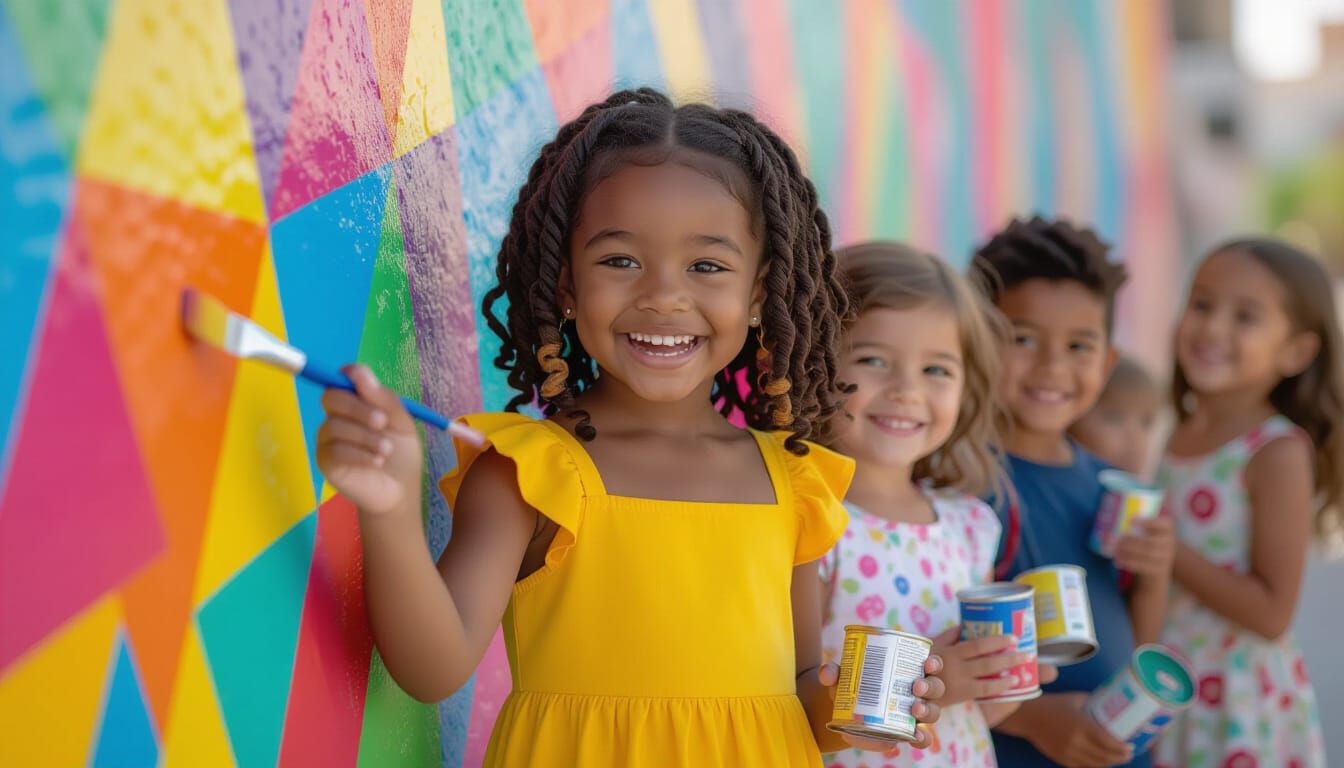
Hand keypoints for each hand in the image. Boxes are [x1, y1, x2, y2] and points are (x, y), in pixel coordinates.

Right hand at [316, 365, 422, 516]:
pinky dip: (359, 454)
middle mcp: (338, 416)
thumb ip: (384, 400)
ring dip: (366, 437)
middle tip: (382, 422)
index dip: (349, 376)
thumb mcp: (402, 424)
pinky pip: (334, 450)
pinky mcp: (325, 460)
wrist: (400, 490)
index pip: (342, 381)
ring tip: (387, 450)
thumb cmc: (401, 454)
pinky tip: (377, 461)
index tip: (359, 378)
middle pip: (331, 398)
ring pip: (335, 426)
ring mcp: (329, 438)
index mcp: (357, 402)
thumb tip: (359, 373)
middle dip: (357, 407)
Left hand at [818, 655, 945, 752]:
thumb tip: (828, 674)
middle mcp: (918, 692)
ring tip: (915, 709)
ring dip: (927, 710)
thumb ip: (832, 673)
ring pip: (933, 711)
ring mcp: (915, 713)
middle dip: (930, 686)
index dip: (934, 663)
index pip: (930, 665)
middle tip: (916, 686)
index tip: (927, 662)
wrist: (846, 710)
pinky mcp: (908, 732)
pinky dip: (922, 738)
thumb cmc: (852, 686)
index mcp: (909, 671)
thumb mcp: (842, 678)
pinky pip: (922, 737)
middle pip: (935, 688)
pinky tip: (914, 736)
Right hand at [930, 627, 1031, 705]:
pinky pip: (984, 690)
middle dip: (1010, 657)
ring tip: (1024, 666)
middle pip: (988, 661)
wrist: (911, 686)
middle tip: (1028, 653)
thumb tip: (965, 624)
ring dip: (1009, 671)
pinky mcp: (961, 695)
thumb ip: (949, 635)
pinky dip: (1000, 686)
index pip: (978, 644)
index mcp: (951, 652)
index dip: (997, 641)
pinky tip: (1012, 683)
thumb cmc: (922, 661)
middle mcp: (956, 667)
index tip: (1014, 637)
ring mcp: (959, 682)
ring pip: (989, 677)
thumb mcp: (933, 644)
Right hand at [1025, 692, 1132, 766]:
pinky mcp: (1061, 759)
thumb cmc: (1052, 704)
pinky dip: (1094, 766)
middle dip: (1120, 758)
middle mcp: (1077, 742)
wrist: (1028, 716)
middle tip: (1128, 754)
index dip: (1122, 748)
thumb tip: (1111, 705)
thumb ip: (1093, 702)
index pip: (1108, 742)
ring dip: (1109, 763)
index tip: (1131, 747)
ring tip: (1116, 759)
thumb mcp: (1075, 699)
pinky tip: (1100, 762)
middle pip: (1105, 756)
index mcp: (1082, 725)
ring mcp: (1069, 753)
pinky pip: (1083, 767)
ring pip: (1095, 765)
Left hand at [1114, 516, 1175, 579]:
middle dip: (1131, 540)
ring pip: (1145, 555)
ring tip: (1113, 549)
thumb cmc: (1150, 537)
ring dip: (1127, 552)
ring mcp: (1166, 558)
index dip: (1147, 522)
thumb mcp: (1150, 527)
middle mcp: (1169, 543)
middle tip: (1116, 539)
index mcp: (1167, 528)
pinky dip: (1128, 563)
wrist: (1160, 558)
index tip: (1131, 520)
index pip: (1161, 524)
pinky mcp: (1158, 570)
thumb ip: (1139, 522)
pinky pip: (1142, 567)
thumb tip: (1116, 518)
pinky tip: (1117, 560)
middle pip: (1150, 542)